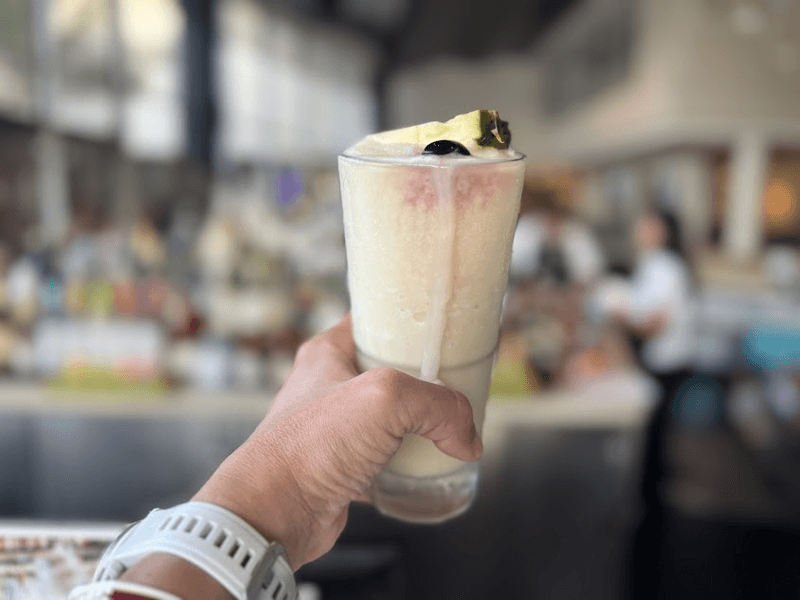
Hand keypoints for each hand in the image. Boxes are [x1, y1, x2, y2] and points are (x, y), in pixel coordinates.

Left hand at [193, 314, 481, 569]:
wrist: (273, 514)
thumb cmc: (309, 446)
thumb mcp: (385, 399)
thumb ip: (439, 405)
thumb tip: (467, 436)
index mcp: (330, 353)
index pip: (376, 319)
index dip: (411, 320)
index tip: (445, 328)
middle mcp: (329, 386)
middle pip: (390, 370)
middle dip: (426, 378)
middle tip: (460, 381)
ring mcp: (335, 428)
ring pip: (390, 416)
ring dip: (419, 423)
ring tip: (452, 426)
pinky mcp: (342, 467)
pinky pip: (385, 457)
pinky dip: (408, 463)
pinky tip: (431, 469)